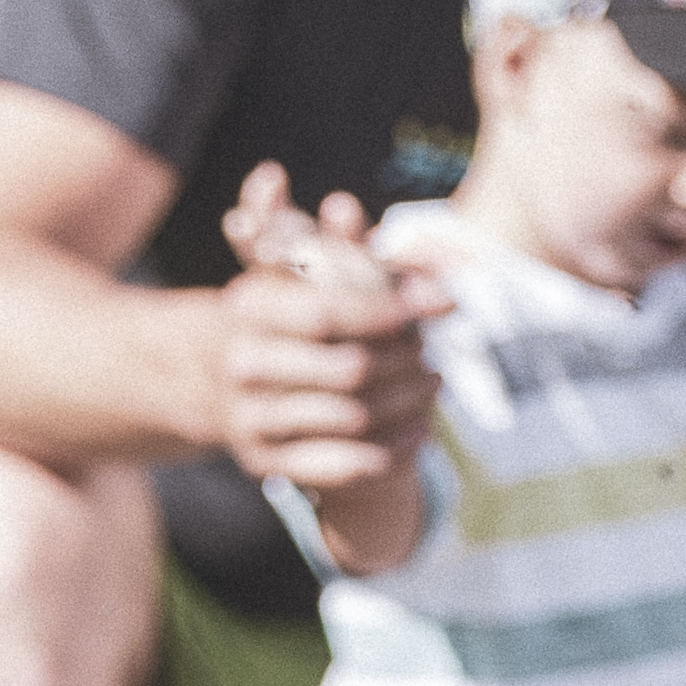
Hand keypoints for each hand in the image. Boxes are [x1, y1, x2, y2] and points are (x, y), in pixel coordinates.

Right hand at [211, 162, 443, 490]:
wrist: (244, 389)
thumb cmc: (295, 318)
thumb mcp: (309, 272)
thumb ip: (340, 245)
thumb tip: (363, 221)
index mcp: (248, 306)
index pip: (329, 313)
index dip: (391, 310)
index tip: (444, 301)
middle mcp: (240, 364)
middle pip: (350, 370)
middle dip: (406, 360)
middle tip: (432, 351)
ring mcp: (249, 419)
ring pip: (355, 418)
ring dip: (408, 403)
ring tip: (432, 384)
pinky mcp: (266, 464)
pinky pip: (346, 465)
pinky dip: (393, 449)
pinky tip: (419, 431)